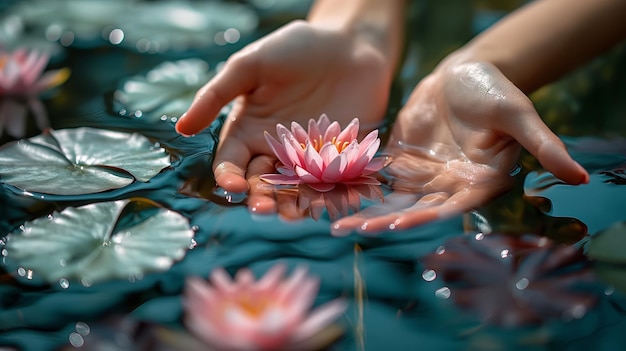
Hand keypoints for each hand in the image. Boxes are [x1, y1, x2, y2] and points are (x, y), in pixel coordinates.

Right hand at [175, 20, 394, 193]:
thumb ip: (217, 94)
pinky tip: (324, 205)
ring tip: (290, 216)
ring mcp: (308, 158)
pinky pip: (329, 183)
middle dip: (260, 197)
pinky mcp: (339, 159)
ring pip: (294, 189)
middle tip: (264, 208)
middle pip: (261, 182)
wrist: (349, 43)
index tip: (234, 186)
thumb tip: (181, 128)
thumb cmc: (296, 48)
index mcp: (248, 131)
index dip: (229, 177)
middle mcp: (274, 150)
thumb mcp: (251, 65)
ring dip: (290, 204)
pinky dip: (326, 196)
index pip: (231, 162)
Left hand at [330, 57, 589, 234]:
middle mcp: (447, 185)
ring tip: (334, 222)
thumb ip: (543, 145)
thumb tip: (581, 175)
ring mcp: (422, 174)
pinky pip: (379, 176)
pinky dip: (358, 185)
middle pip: (413, 209)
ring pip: (391, 198)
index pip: (448, 208)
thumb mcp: (519, 115)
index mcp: (476, 182)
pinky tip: (332, 193)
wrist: (467, 73)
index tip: (393, 226)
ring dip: (365, 210)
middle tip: (348, 230)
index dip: (421, 217)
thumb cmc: (497, 91)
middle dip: (382, 221)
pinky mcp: (402, 159)